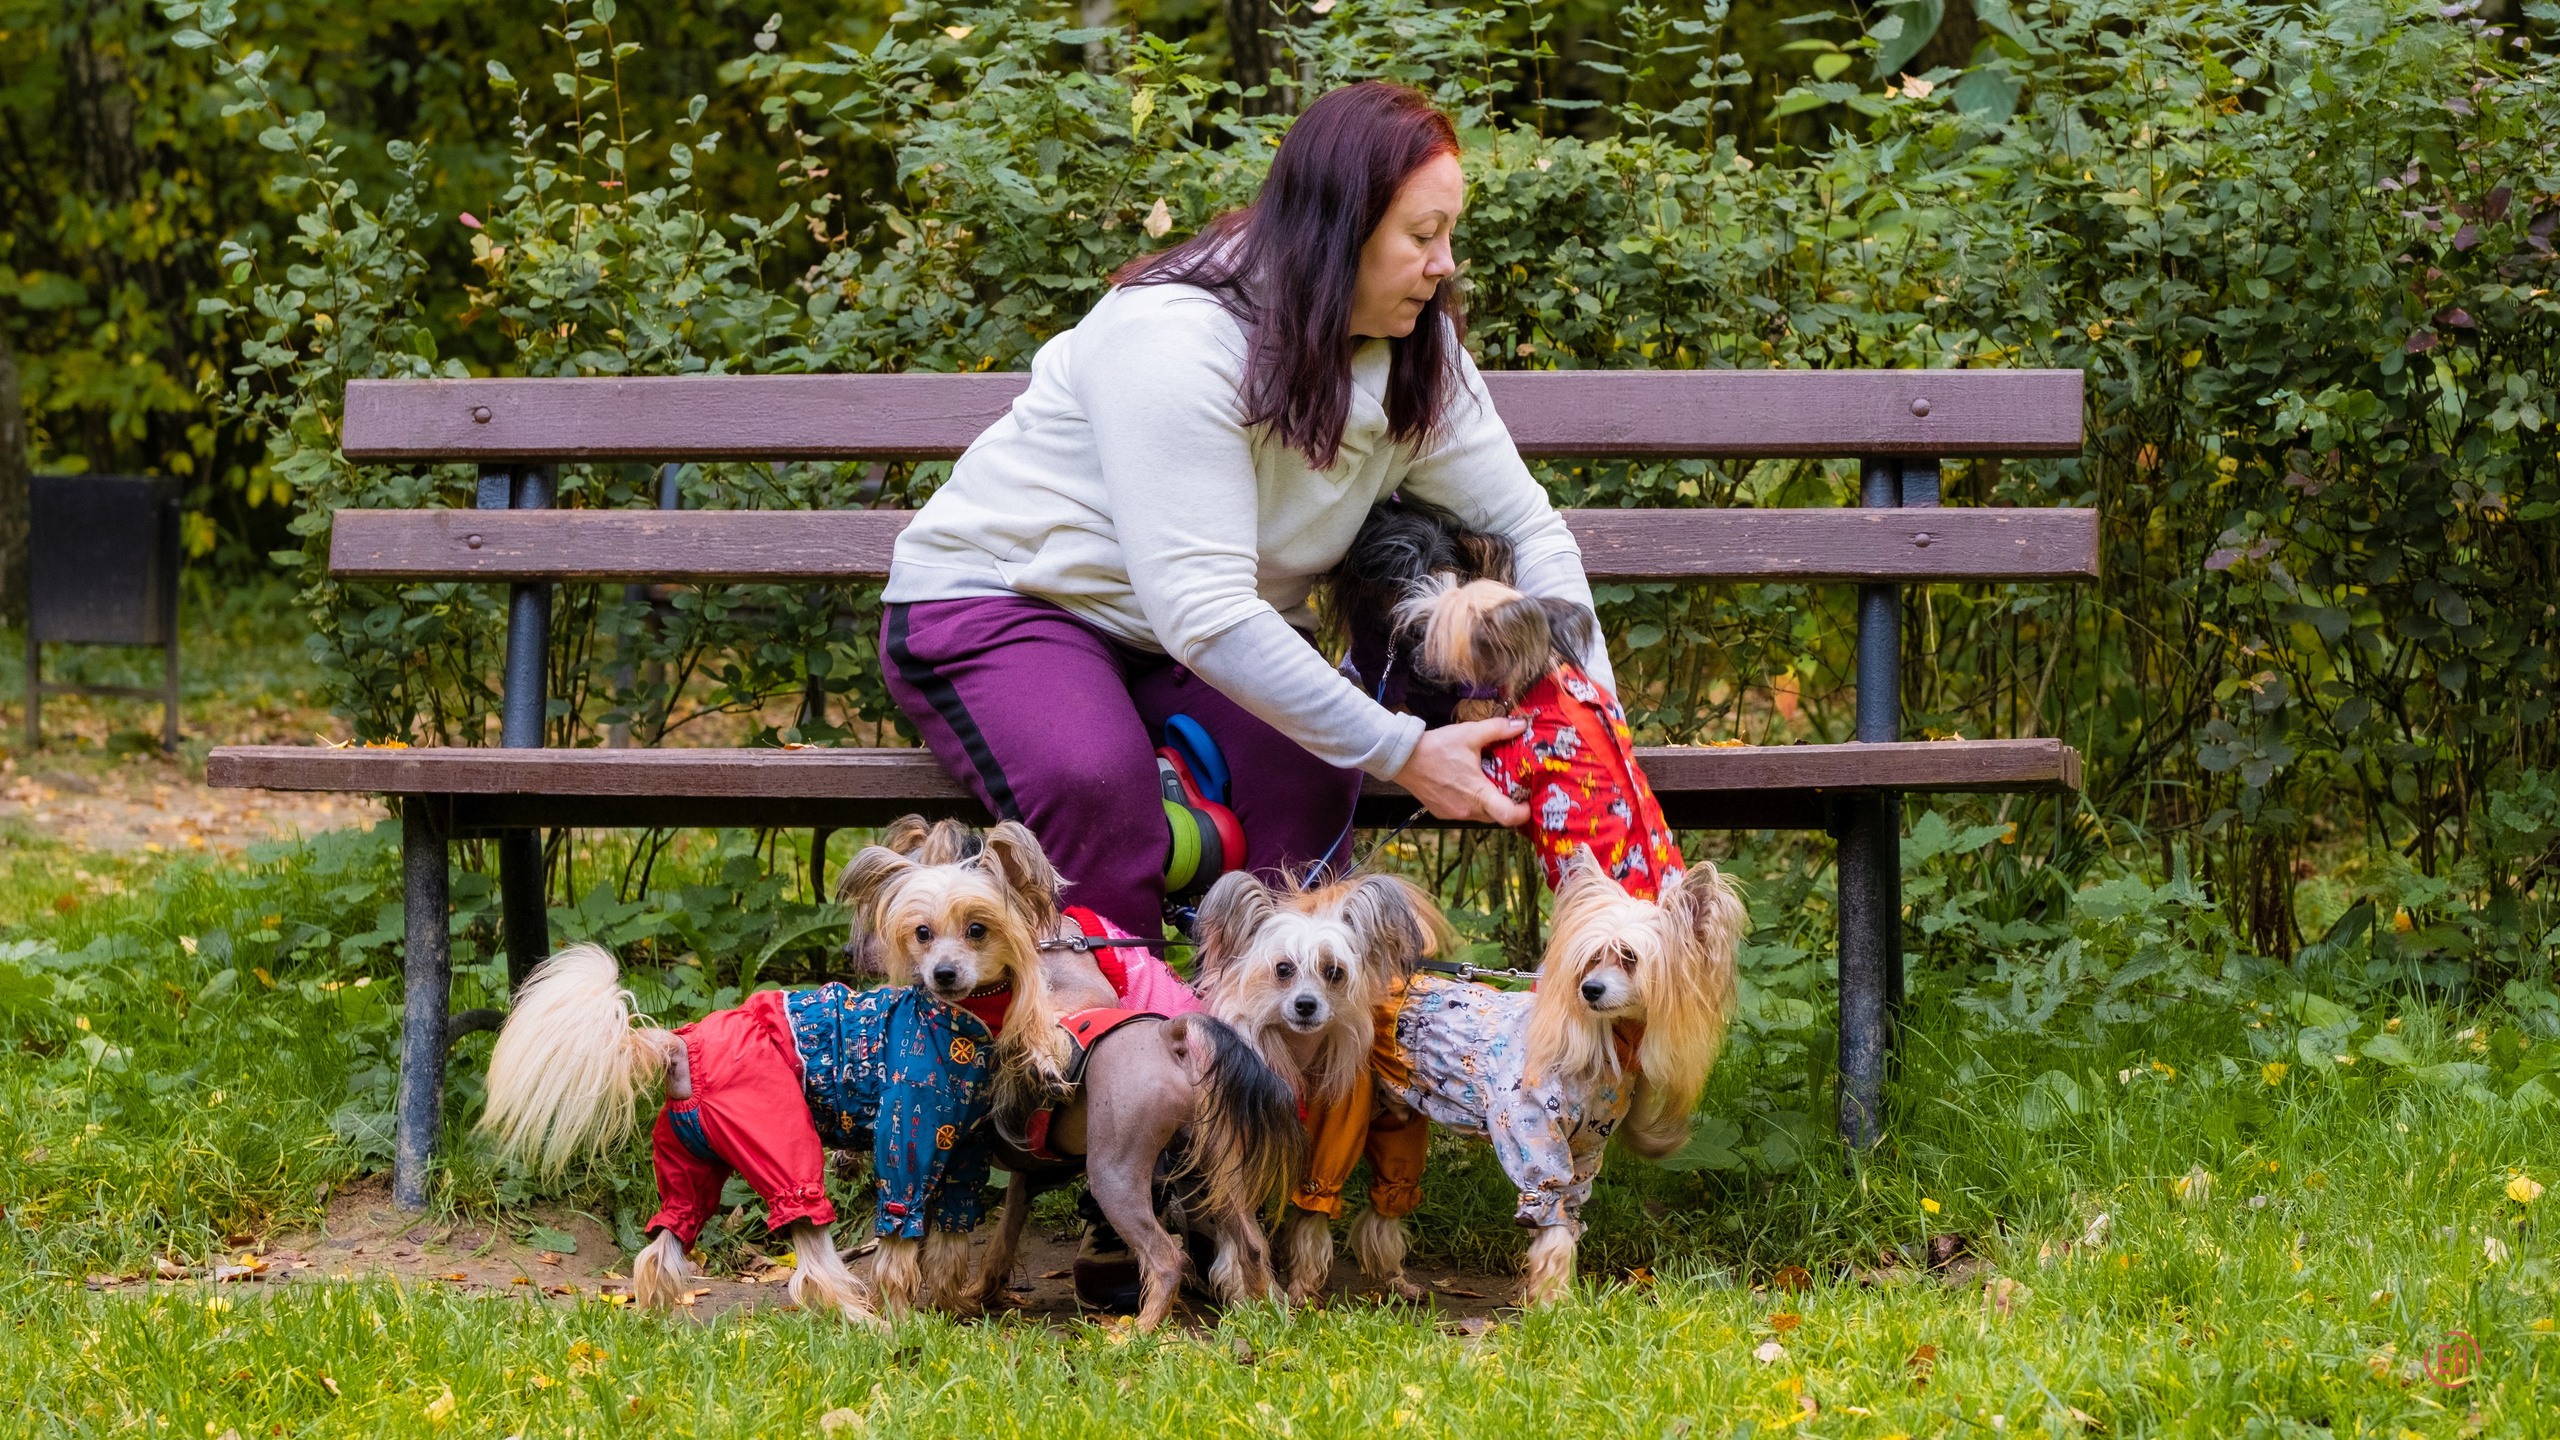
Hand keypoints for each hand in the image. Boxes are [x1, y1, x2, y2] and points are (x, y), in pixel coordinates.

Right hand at [1389, 716, 1530, 826]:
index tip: (1528, 802)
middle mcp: (1466, 810)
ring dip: (1489, 804)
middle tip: (1512, 786)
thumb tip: (1521, 724)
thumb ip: (1498, 729)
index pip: (1508, 817)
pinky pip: (1465, 813)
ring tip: (1490, 783)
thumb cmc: (1437, 747)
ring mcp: (1453, 814)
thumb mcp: (1470, 733)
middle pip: (1497, 817)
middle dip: (1508, 804)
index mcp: (1478, 794)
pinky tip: (1468, 786)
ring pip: (1481, 816)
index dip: (1523, 813)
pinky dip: (1472, 803)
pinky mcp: (1442, 813)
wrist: (1403, 758)